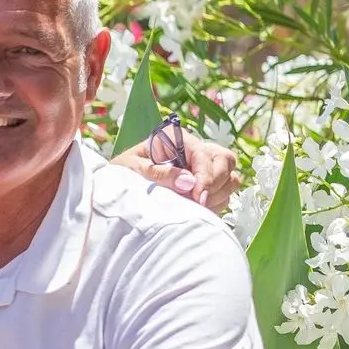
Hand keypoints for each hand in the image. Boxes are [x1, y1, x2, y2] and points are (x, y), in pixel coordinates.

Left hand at [115, 129, 237, 213]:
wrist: (117, 188)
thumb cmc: (122, 173)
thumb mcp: (133, 169)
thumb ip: (159, 174)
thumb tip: (189, 183)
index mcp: (177, 139)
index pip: (203, 153)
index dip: (205, 175)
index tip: (199, 197)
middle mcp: (194, 150)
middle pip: (225, 160)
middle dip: (216, 183)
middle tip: (200, 202)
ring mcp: (202, 168)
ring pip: (230, 177)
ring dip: (218, 194)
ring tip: (197, 206)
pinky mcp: (206, 186)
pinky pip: (225, 194)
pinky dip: (217, 203)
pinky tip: (198, 209)